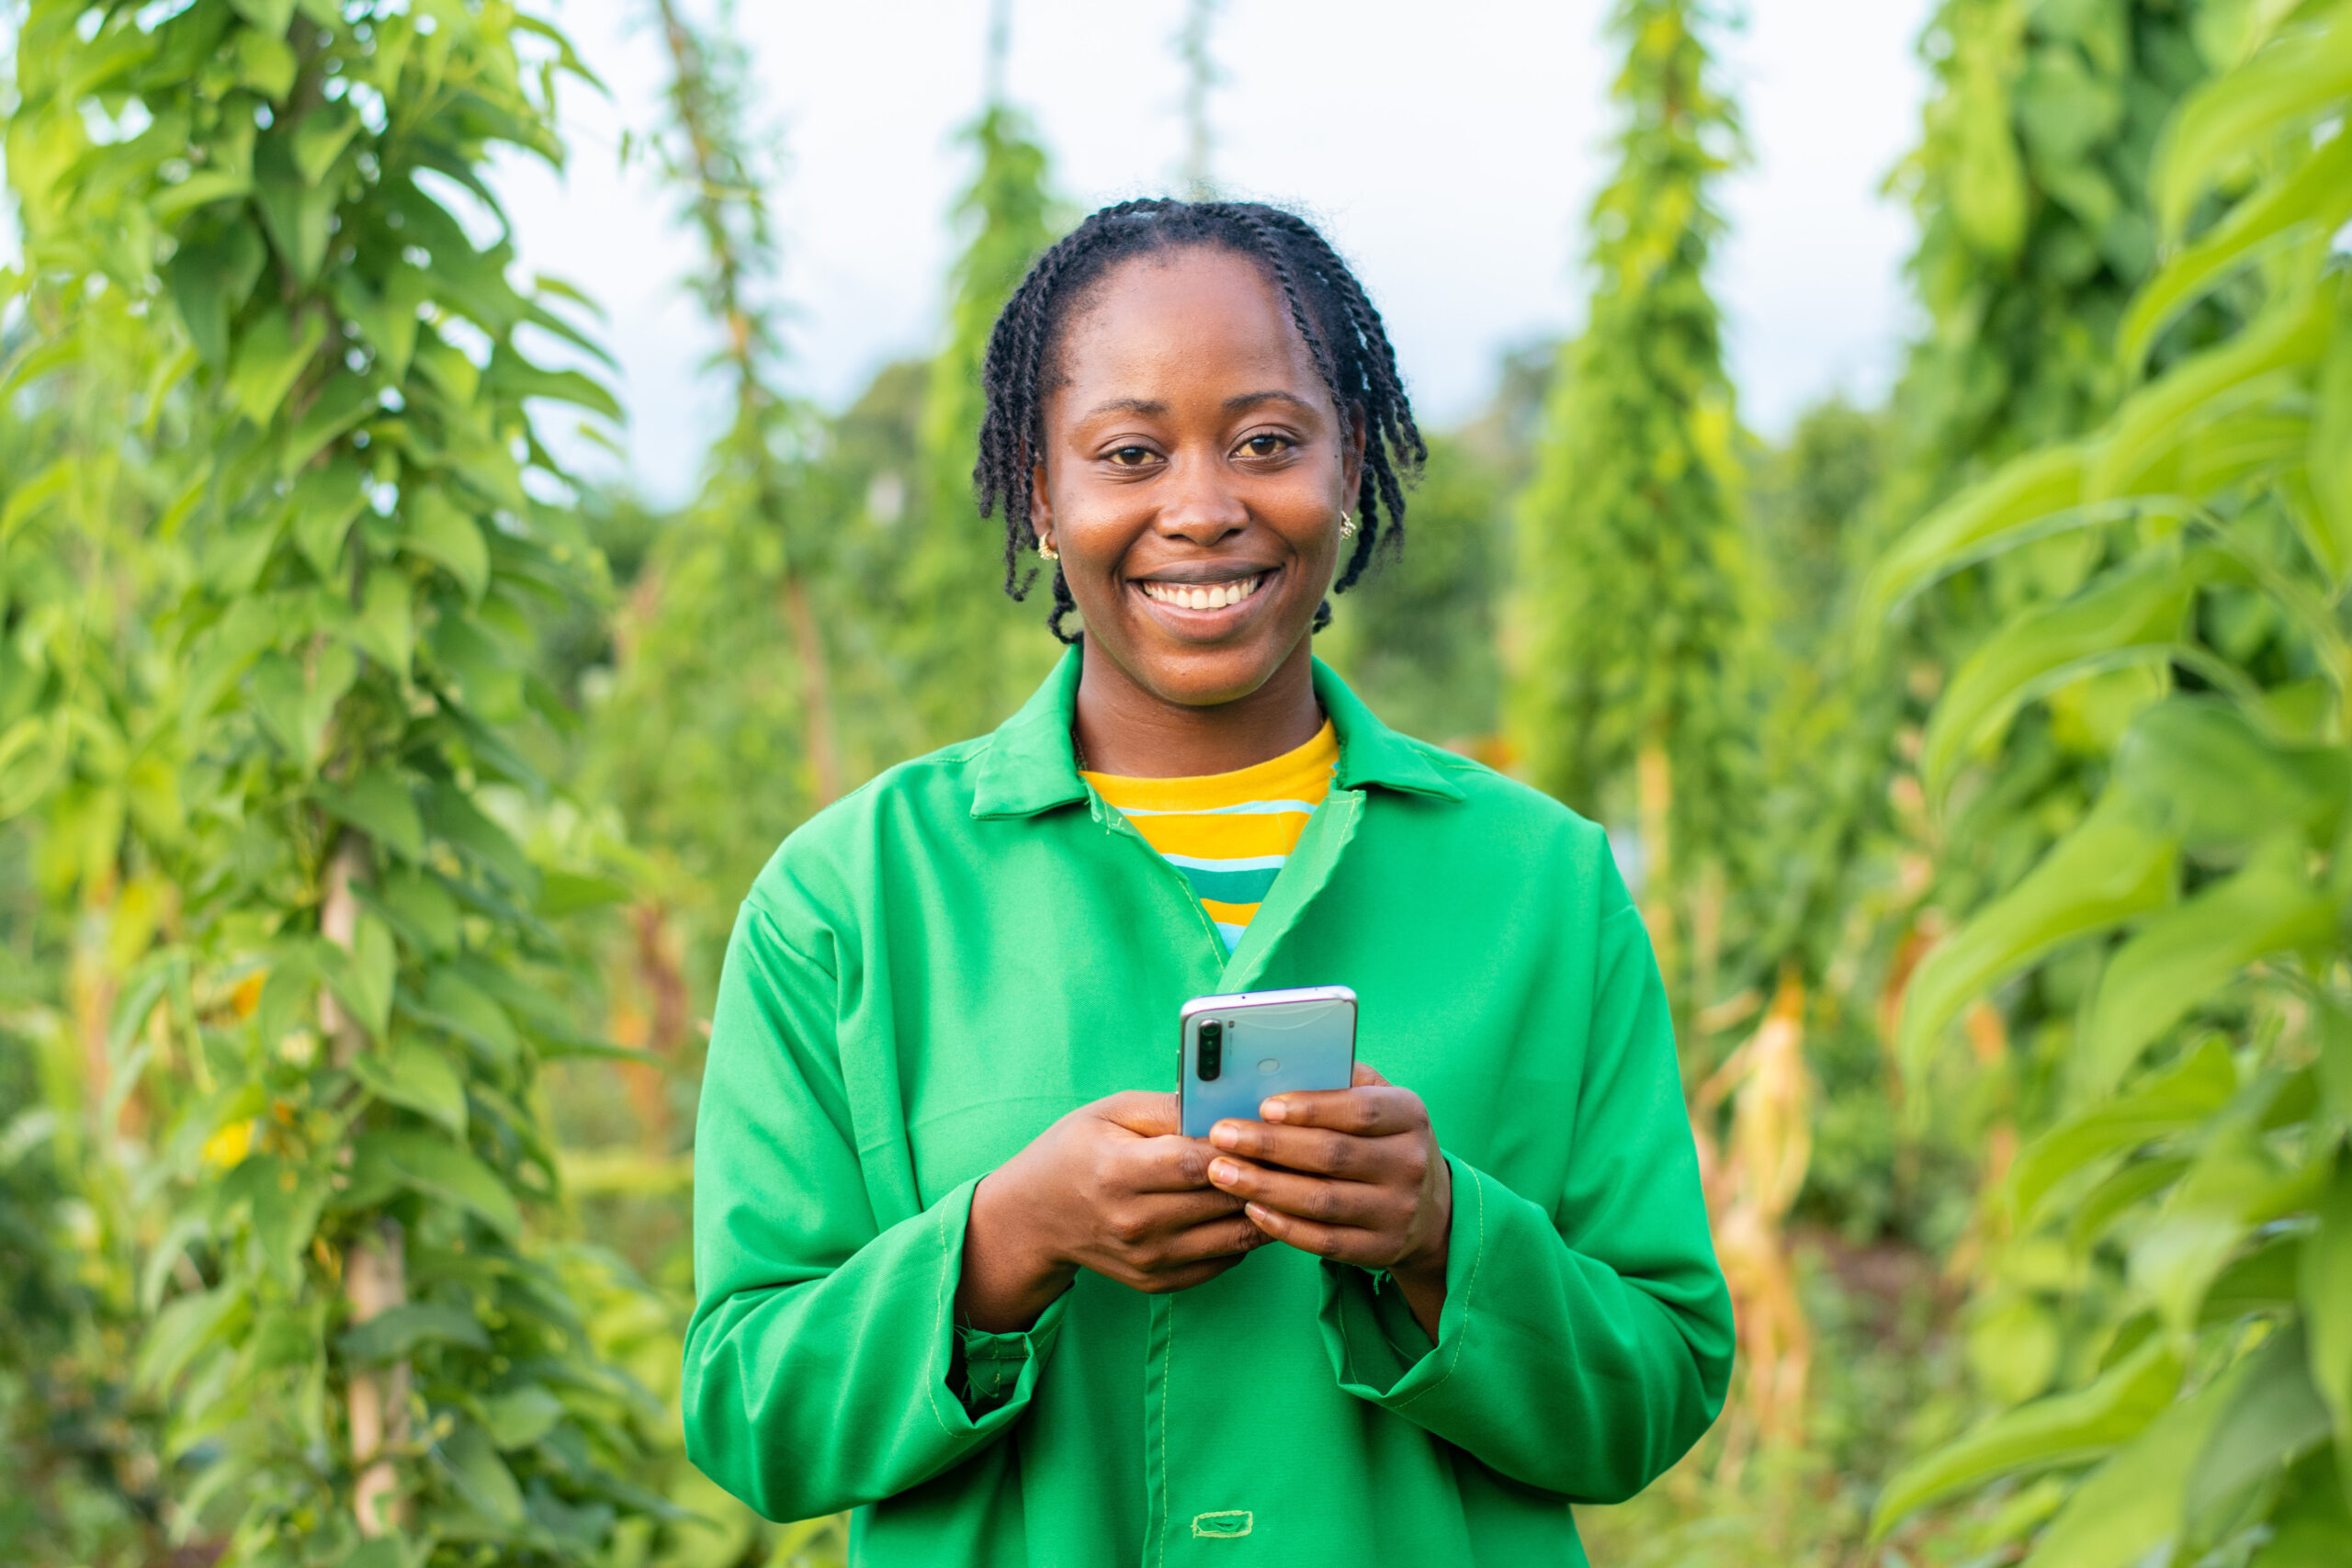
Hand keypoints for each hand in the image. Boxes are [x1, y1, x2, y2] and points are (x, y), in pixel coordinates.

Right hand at [957, 1091, 1268, 1331]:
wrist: (1037, 1217)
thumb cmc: (1077, 1151)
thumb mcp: (1111, 1112)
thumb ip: (1170, 1108)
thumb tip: (1227, 1106)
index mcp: (1119, 1173)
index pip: (1197, 1162)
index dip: (1238, 1146)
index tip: (1266, 1127)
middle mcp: (1135, 1223)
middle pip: (1222, 1199)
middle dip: (1262, 1174)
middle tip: (1290, 1150)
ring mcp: (1149, 1259)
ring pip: (1235, 1235)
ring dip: (1264, 1207)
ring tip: (1278, 1179)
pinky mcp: (1159, 1282)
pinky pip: (1225, 1260)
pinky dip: (1244, 1233)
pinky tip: (1248, 1207)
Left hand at [1205, 1062, 1452, 1338]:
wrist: (1429, 1208)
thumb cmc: (1383, 1139)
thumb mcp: (1379, 1101)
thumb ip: (1339, 1080)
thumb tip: (1277, 1067)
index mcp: (1409, 1116)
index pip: (1360, 1110)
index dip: (1311, 1107)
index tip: (1263, 1106)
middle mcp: (1409, 1164)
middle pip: (1333, 1154)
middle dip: (1270, 1145)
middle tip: (1222, 1136)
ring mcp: (1397, 1211)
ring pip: (1323, 1200)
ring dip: (1266, 1186)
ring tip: (1222, 1172)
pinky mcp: (1381, 1249)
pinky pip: (1324, 1241)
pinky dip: (1283, 1226)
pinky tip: (1251, 1208)